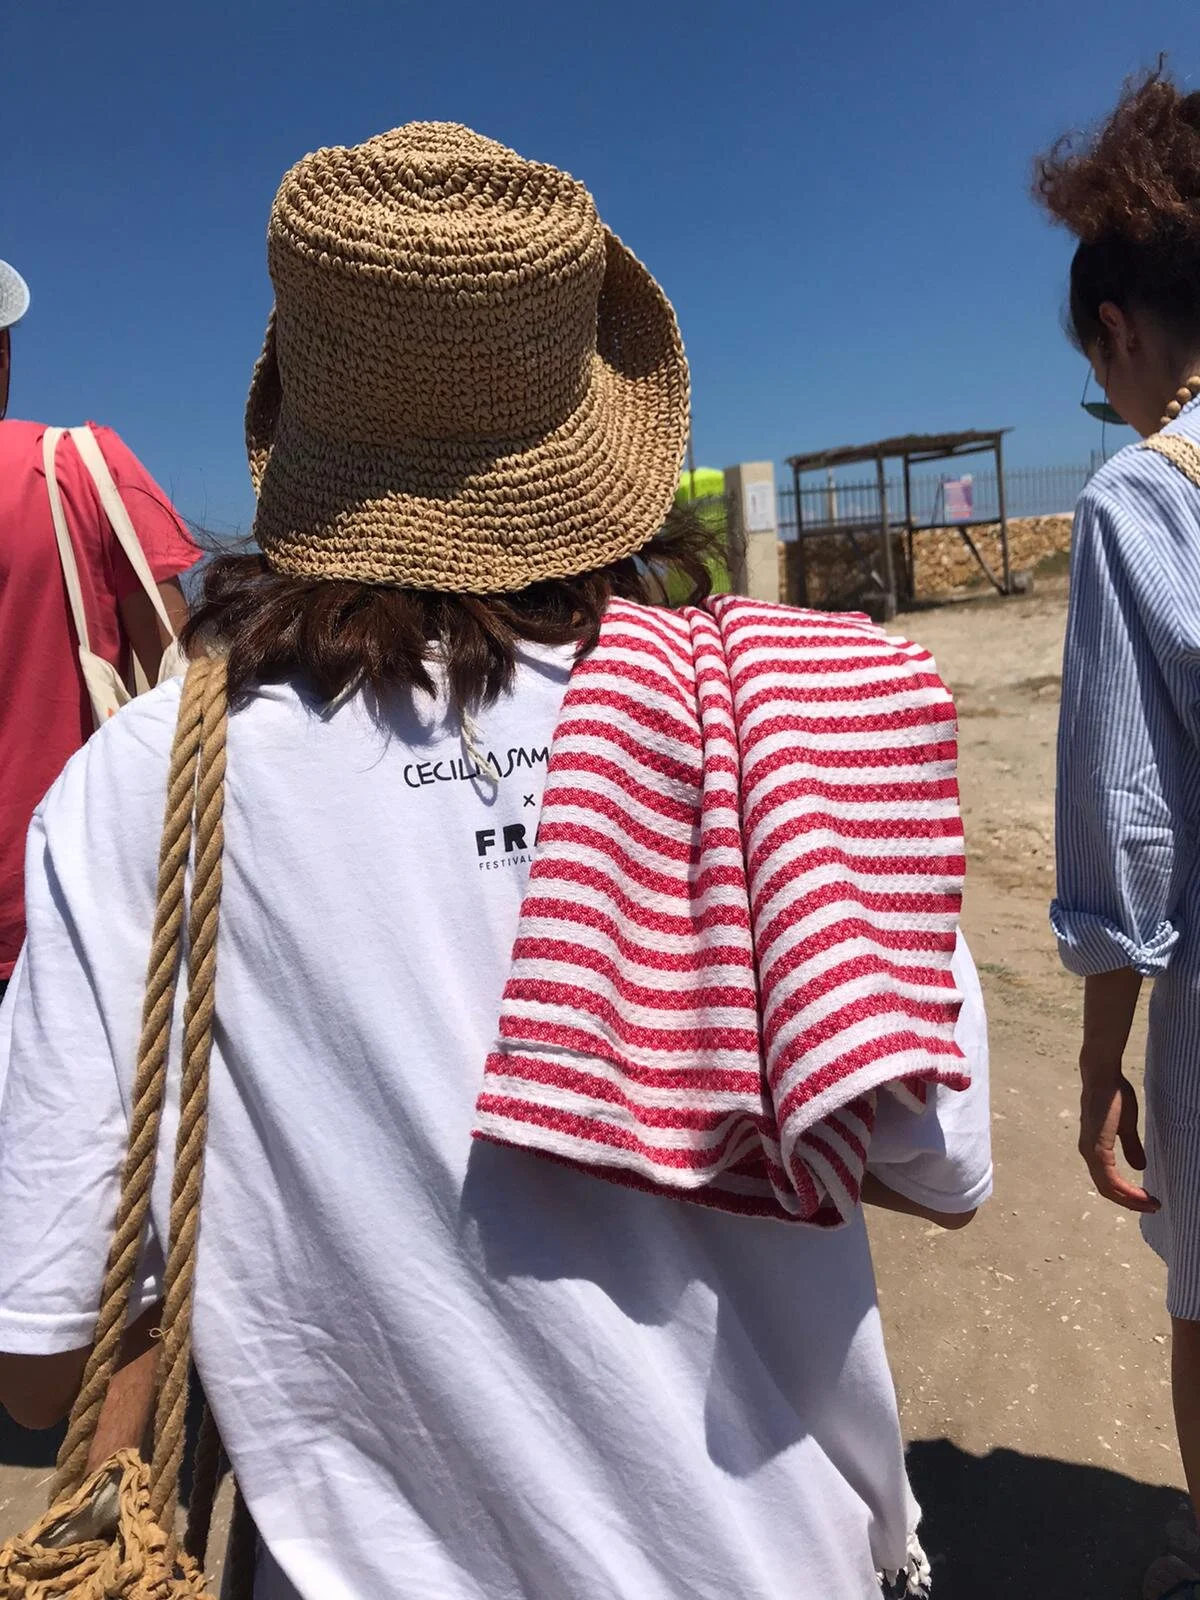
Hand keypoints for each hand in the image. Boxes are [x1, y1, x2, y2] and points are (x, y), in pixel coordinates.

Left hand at [1078, 1073, 1159, 1212]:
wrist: (1103, 1076)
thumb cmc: (1113, 1095)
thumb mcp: (1126, 1126)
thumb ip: (1131, 1146)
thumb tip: (1139, 1166)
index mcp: (1094, 1149)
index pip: (1108, 1182)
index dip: (1127, 1195)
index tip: (1149, 1199)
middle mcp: (1088, 1154)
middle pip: (1107, 1190)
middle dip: (1131, 1203)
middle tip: (1153, 1207)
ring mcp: (1090, 1151)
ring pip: (1108, 1188)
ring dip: (1131, 1200)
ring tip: (1152, 1204)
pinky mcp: (1097, 1147)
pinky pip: (1109, 1178)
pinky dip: (1126, 1191)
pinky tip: (1141, 1194)